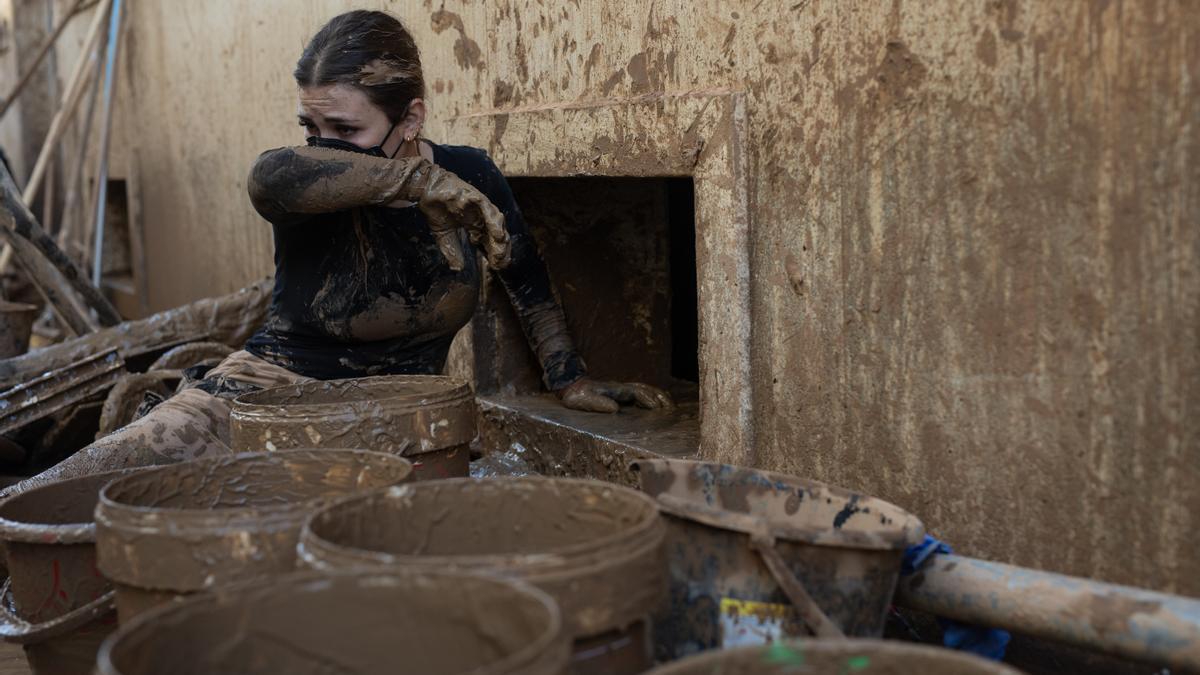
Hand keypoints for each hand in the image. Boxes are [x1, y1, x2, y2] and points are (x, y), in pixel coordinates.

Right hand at [414, 164, 510, 270]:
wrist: (425, 188)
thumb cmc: (436, 208)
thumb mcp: (443, 235)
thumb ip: (451, 250)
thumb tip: (458, 268)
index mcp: (475, 224)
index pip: (490, 240)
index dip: (495, 253)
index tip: (498, 266)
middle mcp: (480, 215)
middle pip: (496, 232)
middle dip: (500, 247)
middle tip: (502, 262)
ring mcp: (479, 205)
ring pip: (495, 220)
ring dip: (499, 234)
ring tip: (502, 247)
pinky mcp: (473, 195)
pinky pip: (486, 207)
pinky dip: (492, 219)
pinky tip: (496, 232)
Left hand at [556, 377, 673, 413]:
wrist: (571, 387)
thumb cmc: (578, 396)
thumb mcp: (586, 400)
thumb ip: (599, 404)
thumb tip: (614, 408)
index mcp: (617, 390)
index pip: (638, 392)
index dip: (649, 399)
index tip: (658, 408)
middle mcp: (622, 388)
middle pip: (647, 390)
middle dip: (660, 397)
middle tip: (672, 408)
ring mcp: (622, 391)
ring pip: (645, 391)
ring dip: (658, 397)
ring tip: (670, 406)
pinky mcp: (620, 395)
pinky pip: (640, 395)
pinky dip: (651, 399)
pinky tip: (656, 406)